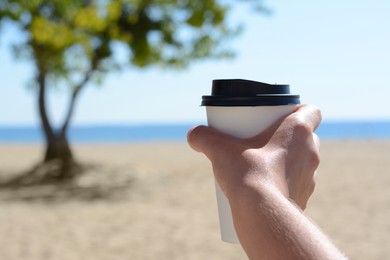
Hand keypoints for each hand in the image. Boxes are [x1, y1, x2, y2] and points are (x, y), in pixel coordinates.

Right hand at [187, 104, 321, 209]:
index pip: (312, 111)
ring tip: (265, 165)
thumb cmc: (247, 175)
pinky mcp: (305, 197)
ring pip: (303, 161)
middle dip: (289, 137)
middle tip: (266, 140)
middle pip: (306, 137)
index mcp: (297, 131)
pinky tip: (269, 186)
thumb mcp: (220, 150)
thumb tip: (193, 134)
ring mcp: (310, 177)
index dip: (300, 111)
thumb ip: (204, 137)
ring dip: (289, 160)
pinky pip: (298, 184)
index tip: (282, 117)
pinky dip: (286, 183)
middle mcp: (310, 152)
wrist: (262, 214)